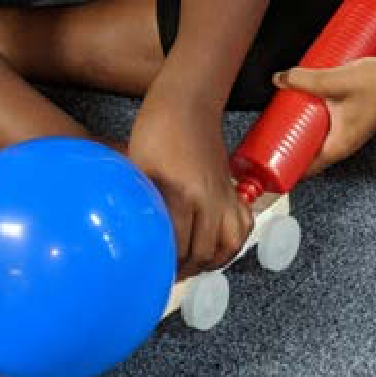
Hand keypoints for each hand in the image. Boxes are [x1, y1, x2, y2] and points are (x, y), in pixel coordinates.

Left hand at [128, 92, 252, 277]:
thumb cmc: (156, 131)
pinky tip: (216, 244)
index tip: (152, 272)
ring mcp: (224, 194)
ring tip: (192, 263)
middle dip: (185, 268)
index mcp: (182, 194)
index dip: (165, 266)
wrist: (186, 103)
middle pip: (204, 251)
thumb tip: (132, 234)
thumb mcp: (138, 169)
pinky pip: (243, 224)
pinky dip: (233, 241)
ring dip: (211, 259)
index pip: (178, 247)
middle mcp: (209, 198)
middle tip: (167, 273)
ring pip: (229, 244)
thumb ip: (140, 205)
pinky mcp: (231, 188)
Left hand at [273, 52, 375, 174]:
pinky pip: (326, 124)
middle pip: (309, 152)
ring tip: (283, 113)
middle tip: (269, 132)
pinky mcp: (352, 117)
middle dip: (288, 143)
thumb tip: (280, 79)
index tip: (266, 162)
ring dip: (301, 128)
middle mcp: (345, 143)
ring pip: (318, 136)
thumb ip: (305, 79)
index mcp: (340, 146)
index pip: (306, 168)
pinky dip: (313, 118)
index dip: (284, 167)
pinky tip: (306, 99)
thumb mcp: (334, 80)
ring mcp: (349, 131)